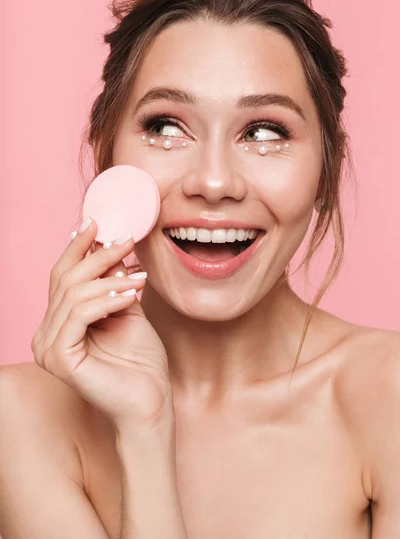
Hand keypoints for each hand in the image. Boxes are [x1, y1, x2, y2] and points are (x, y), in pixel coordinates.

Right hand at [31, 217, 173, 433]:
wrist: (152, 401)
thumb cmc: (141, 360)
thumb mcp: (126, 309)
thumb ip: (113, 282)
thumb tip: (109, 245)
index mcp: (58, 324)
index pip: (61, 277)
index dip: (76, 248)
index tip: (95, 223)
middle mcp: (45, 335)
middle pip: (64, 280)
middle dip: (98, 256)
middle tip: (127, 242)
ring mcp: (48, 348)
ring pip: (73, 294)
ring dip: (110, 279)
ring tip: (139, 278)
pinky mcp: (59, 358)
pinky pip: (79, 314)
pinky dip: (106, 299)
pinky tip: (131, 295)